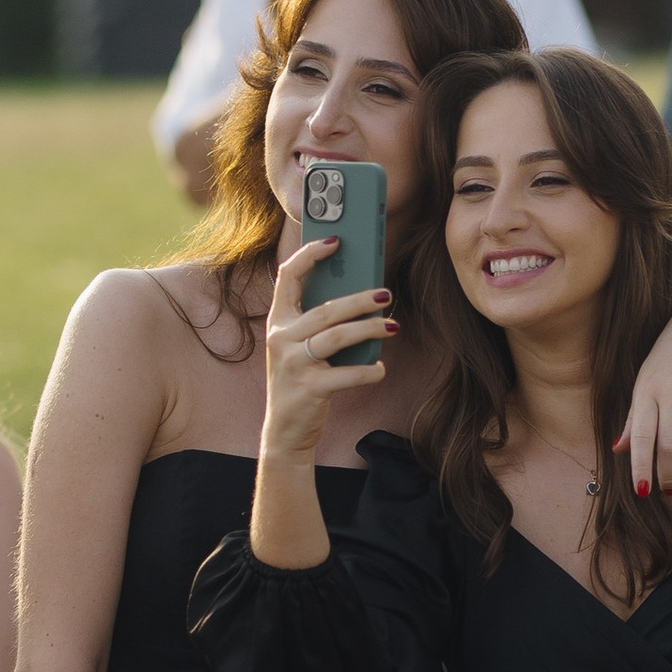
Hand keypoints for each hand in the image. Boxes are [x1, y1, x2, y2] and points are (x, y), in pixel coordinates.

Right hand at [260, 236, 393, 461]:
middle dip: (360, 300)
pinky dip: (369, 371)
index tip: (335, 242)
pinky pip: (348, 374)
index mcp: (278, 322)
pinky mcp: (310, 388)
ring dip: (370, 329)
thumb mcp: (299, 348)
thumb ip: (318, 324)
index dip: (310, 255)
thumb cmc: (300, 381)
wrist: (284, 430)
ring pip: (339, 336)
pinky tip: (380, 368)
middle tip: (386, 294)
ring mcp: (294, 364)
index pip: (288, 277)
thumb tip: (361, 299)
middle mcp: (282, 339)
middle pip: (327, 310)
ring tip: (393, 326)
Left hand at [618, 300, 671, 498]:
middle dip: (668, 475)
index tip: (642, 491)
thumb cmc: (668, 361)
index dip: (641, 468)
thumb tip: (618, 450)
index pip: (643, 437)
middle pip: (671, 446)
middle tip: (667, 487)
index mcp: (647, 389)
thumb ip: (635, 419)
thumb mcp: (645, 383)